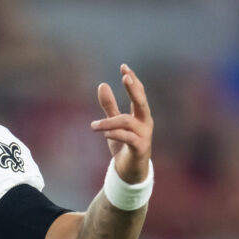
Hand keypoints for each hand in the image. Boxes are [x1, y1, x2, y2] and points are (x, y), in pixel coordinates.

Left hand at [91, 64, 152, 183]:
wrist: (130, 171)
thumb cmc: (124, 145)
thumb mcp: (114, 124)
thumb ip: (109, 106)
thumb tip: (102, 84)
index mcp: (140, 115)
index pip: (139, 93)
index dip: (133, 80)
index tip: (124, 67)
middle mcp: (145, 122)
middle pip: (142, 102)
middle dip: (134, 89)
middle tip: (126, 77)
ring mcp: (144, 135)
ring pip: (128, 122)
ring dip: (109, 121)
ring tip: (93, 126)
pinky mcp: (140, 148)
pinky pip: (128, 138)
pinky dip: (115, 134)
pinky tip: (104, 133)